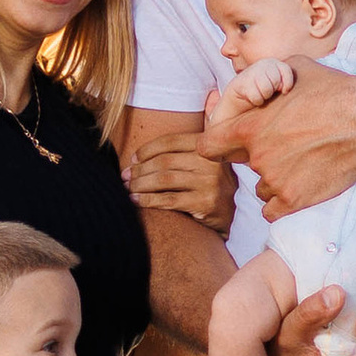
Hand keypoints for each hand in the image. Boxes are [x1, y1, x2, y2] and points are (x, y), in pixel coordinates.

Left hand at [122, 129, 237, 234]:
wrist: (230, 214)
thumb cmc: (206, 184)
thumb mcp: (200, 161)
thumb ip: (178, 153)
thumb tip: (134, 159)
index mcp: (207, 145)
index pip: (170, 141)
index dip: (147, 150)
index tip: (133, 159)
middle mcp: (210, 162)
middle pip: (164, 161)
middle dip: (139, 169)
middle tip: (124, 176)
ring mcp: (209, 183)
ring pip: (164, 180)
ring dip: (140, 184)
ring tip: (127, 188)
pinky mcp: (205, 203)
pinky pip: (168, 200)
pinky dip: (147, 200)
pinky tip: (135, 200)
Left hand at [199, 63, 355, 219]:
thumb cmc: (334, 91)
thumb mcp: (296, 69)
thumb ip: (272, 77)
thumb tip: (268, 79)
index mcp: (250, 127)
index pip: (209, 146)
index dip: (216, 146)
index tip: (226, 147)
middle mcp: (257, 156)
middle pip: (244, 165)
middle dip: (259, 157)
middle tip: (284, 148)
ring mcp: (275, 180)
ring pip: (261, 187)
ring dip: (274, 179)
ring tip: (300, 164)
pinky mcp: (295, 199)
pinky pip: (274, 211)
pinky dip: (282, 203)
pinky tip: (296, 189)